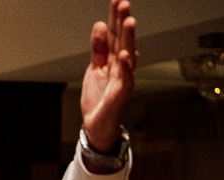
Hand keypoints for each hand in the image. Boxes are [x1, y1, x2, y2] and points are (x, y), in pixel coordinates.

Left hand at [81, 0, 135, 151]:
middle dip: (123, 22)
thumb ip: (98, 48)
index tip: (116, 0)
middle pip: (123, 41)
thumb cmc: (99, 98)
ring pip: (127, 55)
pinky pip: (125, 79)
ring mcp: (122, 79)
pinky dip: (126, 67)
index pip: (115, 35)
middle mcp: (121, 67)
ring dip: (128, 39)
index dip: (115, 18)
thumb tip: (99, 25)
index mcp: (114, 59)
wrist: (96, 124)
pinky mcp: (120, 94)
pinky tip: (125, 55)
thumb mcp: (94, 68)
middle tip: (123, 3)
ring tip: (129, 22)